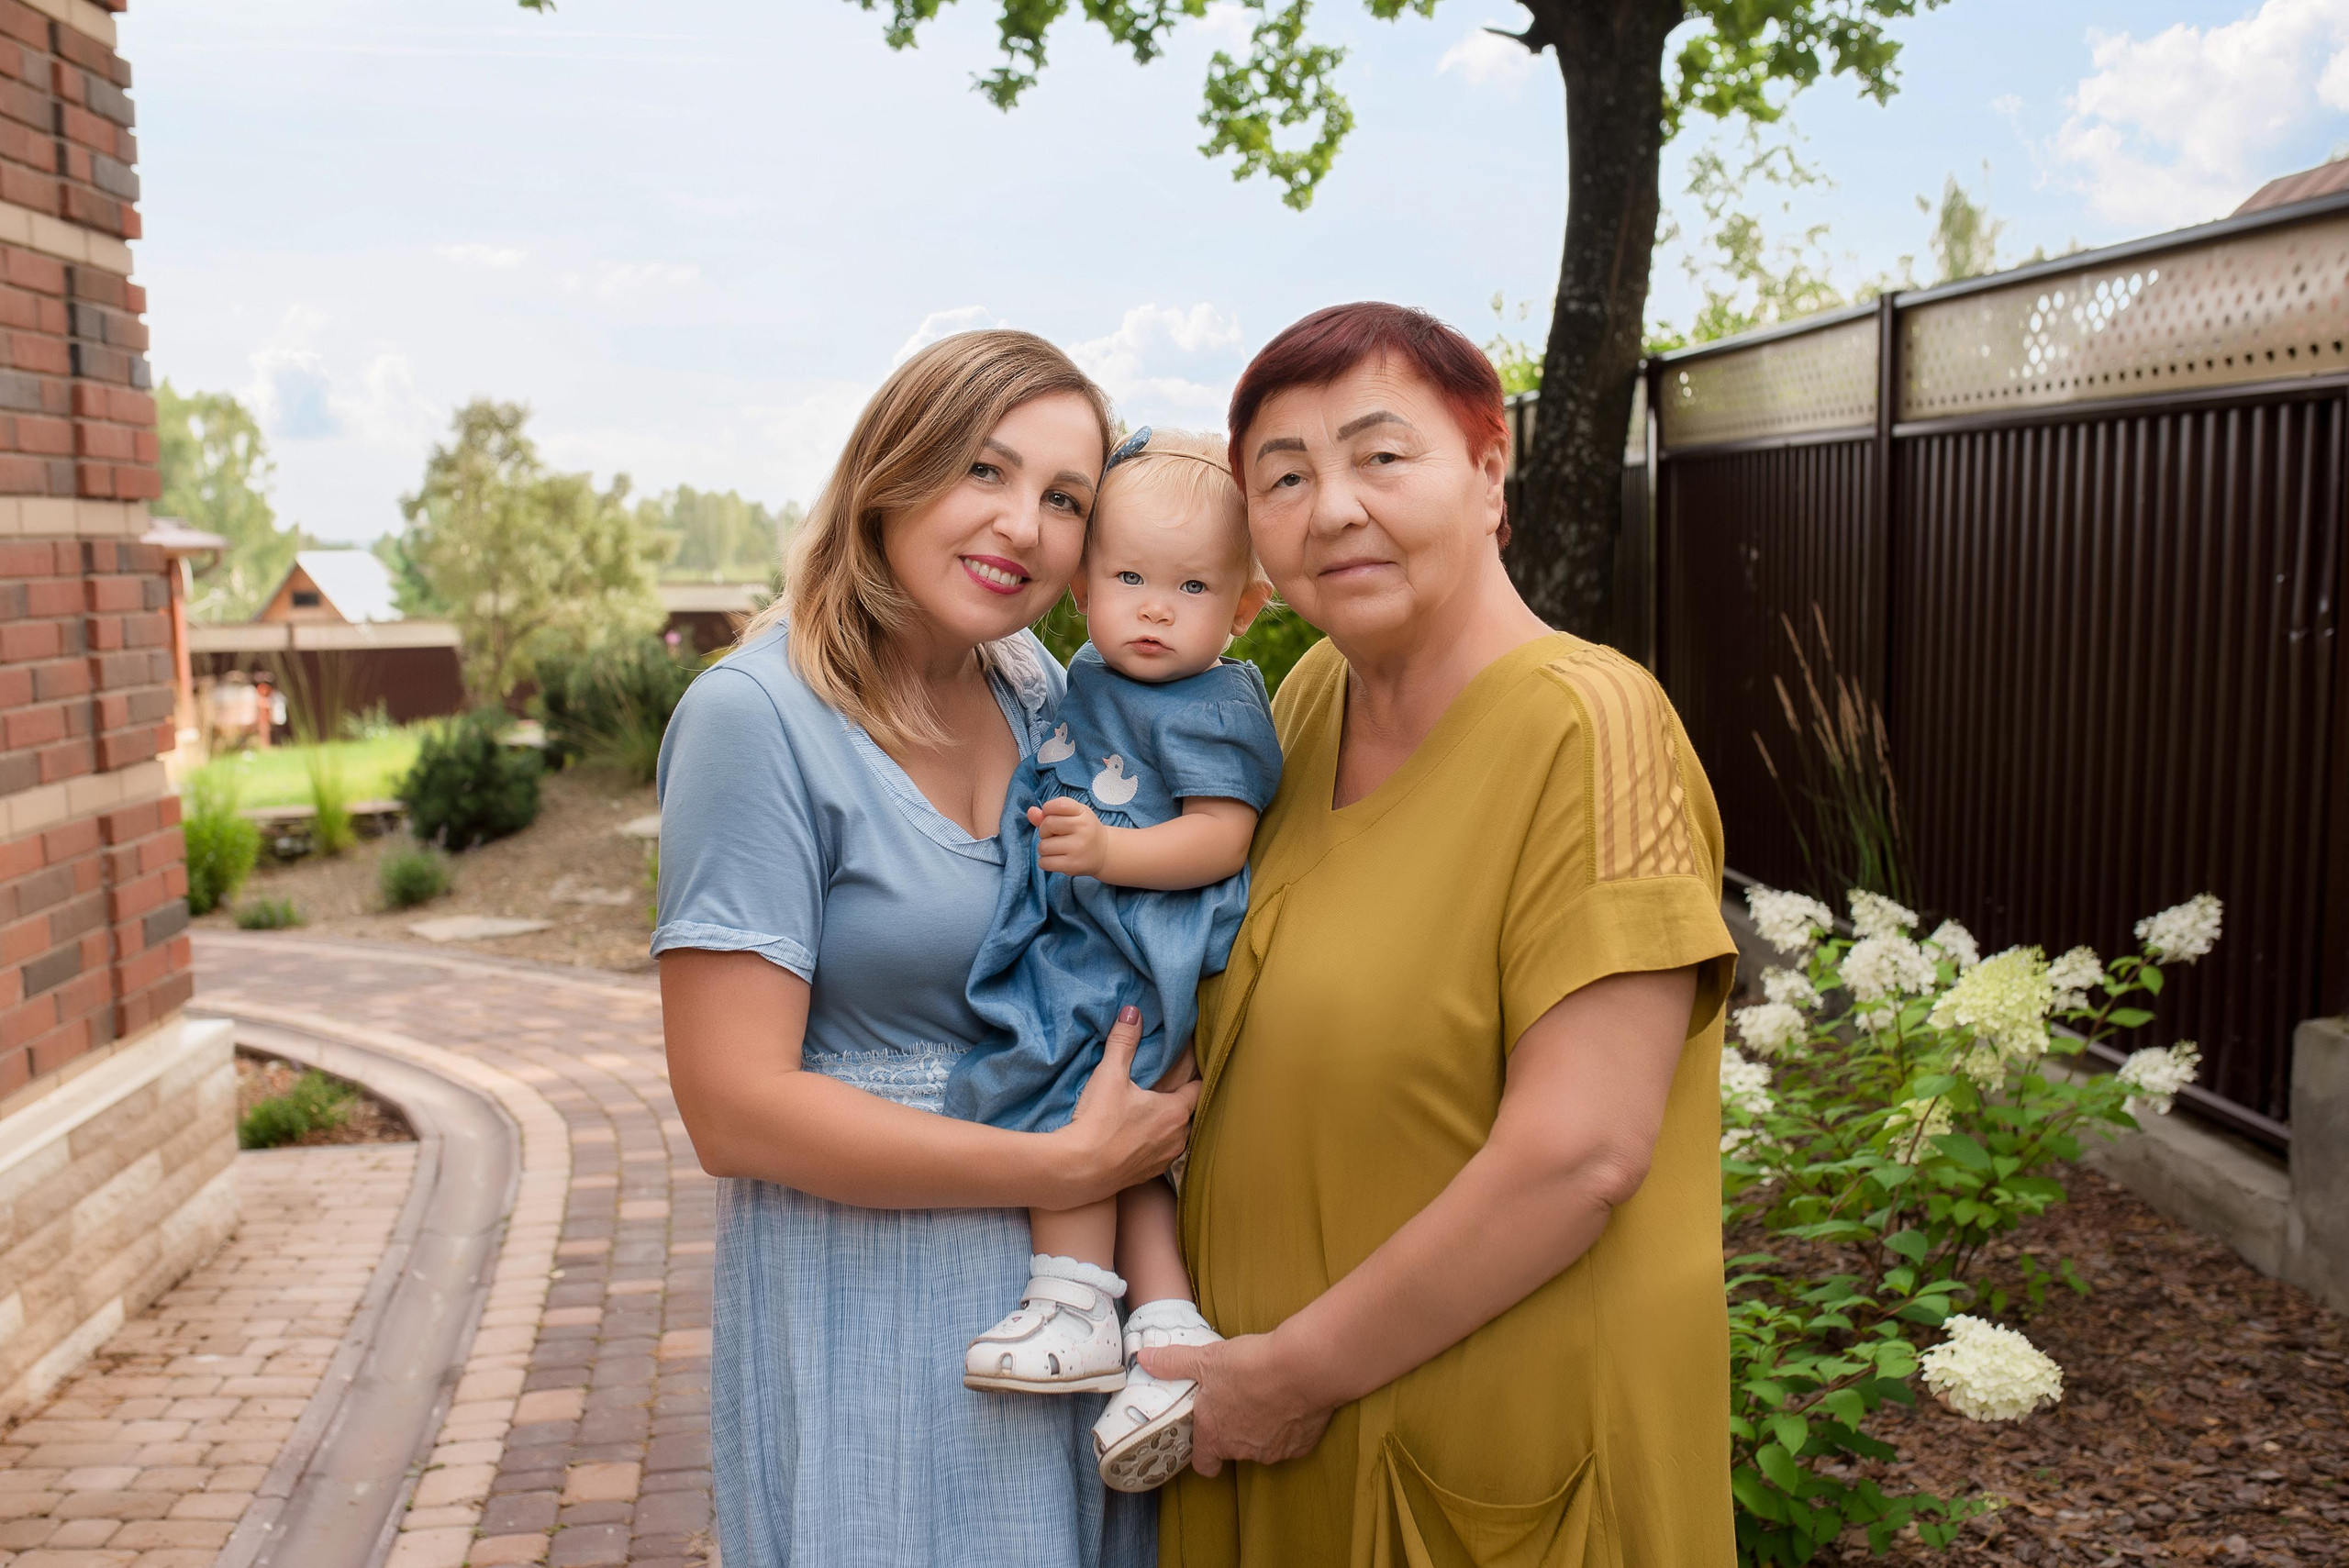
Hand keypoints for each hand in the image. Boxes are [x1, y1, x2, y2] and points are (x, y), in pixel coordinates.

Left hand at [1031, 797, 1109, 878]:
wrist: (1104, 853)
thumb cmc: (1083, 831)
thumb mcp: (1072, 816)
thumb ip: (1050, 814)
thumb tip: (1030, 812)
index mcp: (1083, 813)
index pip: (1058, 805)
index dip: (1047, 809)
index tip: (1052, 815)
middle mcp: (1083, 828)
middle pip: (1048, 824)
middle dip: (1044, 831)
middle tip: (1054, 835)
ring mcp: (1079, 847)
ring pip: (1043, 846)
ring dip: (1044, 848)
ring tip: (1056, 848)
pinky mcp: (1073, 864)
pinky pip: (1045, 862)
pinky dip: (1044, 862)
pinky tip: (1055, 859)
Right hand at [1055, 1004, 1196, 1203]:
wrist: (1078, 1171)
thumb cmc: (1098, 1121)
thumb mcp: (1110, 1074)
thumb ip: (1124, 1041)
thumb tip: (1132, 1011)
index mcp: (1175, 1111)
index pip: (1198, 1088)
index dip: (1194, 1076)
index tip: (1190, 1067)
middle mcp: (1178, 1138)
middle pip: (1187, 1113)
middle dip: (1178, 1100)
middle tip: (1165, 1087)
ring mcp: (1164, 1160)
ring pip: (1175, 1136)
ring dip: (1166, 1124)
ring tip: (1150, 1112)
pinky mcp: (1148, 1176)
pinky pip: (1160, 1154)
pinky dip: (1153, 1143)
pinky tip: (1135, 1137)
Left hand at [1138, 1331, 1332, 1475]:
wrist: (1302, 1367)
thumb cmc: (1250, 1365)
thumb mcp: (1205, 1359)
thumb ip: (1173, 1363)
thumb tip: (1145, 1358)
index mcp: (1215, 1435)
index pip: (1203, 1464)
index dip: (1203, 1452)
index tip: (1206, 1436)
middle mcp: (1242, 1450)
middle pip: (1234, 1450)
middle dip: (1235, 1430)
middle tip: (1240, 1400)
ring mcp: (1274, 1451)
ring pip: (1263, 1446)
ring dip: (1263, 1427)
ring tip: (1267, 1396)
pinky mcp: (1301, 1446)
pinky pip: (1291, 1441)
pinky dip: (1289, 1426)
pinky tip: (1290, 1402)